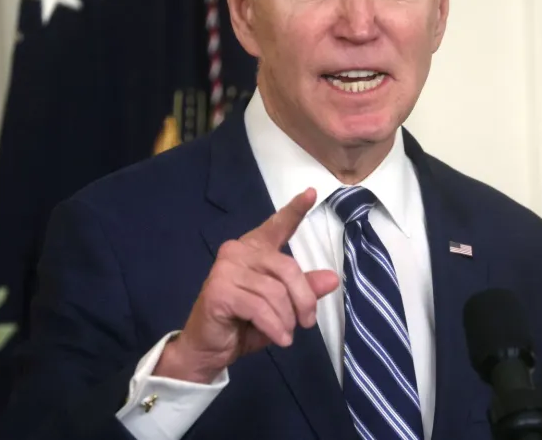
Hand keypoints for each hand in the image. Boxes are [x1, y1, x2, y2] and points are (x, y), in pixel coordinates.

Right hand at [154, 188, 339, 383]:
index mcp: (254, 249)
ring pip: (275, 291)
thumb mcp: (281, 307)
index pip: (277, 225)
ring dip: (287, 319)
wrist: (209, 349)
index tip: (312, 192)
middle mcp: (238, 252)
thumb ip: (303, 290)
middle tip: (307, 323)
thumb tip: (332, 279)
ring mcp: (226, 269)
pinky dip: (275, 327)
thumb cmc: (244, 324)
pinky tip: (279, 339)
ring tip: (286, 334)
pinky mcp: (219, 291)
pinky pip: (260, 307)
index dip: (295, 209)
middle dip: (303, 299)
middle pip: (287, 268)